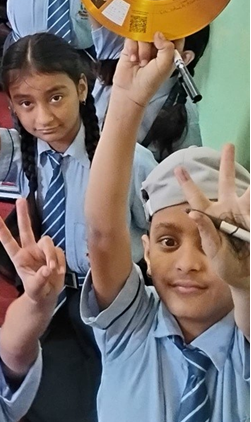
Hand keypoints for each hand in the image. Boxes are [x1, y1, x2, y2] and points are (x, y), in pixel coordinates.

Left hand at [0, 198, 65, 309]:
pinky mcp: (55, 253)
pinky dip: (60, 262)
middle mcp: (30, 250)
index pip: (9, 242)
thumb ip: (40, 280)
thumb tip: (47, 269)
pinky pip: (59, 252)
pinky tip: (59, 272)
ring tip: (53, 270)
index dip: (2, 229)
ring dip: (51, 255)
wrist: (48, 296)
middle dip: (24, 214)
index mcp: (19, 258)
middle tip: (20, 200)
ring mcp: (42, 251)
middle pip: (26, 229)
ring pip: (47, 242)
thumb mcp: (35, 290)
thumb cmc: (36, 292)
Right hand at [111, 32, 175, 108]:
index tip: (168, 31)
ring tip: (142, 62)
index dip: (174, 32)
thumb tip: (159, 33)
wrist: (130, 91)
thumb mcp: (164, 66)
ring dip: (143, 49)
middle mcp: (159, 48)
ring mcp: (145, 46)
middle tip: (153, 47)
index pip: (176, 36)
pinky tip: (133, 59)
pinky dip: (132, 48)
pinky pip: (132, 38)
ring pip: (144, 34)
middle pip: (159, 31)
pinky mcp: (132, 46)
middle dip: (155, 40)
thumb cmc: (150, 82)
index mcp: (171, 53)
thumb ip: (167, 48)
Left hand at [177, 143, 249, 291]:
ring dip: (250, 179)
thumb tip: (192, 213)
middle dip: (228, 163)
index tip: (178, 168)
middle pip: (227, 181)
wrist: (245, 276)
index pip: (196, 197)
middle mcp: (227, 209)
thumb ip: (205, 232)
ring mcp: (243, 213)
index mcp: (211, 216)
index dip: (187, 183)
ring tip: (242, 157)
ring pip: (248, 189)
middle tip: (229, 145)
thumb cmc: (225, 265)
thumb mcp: (212, 250)